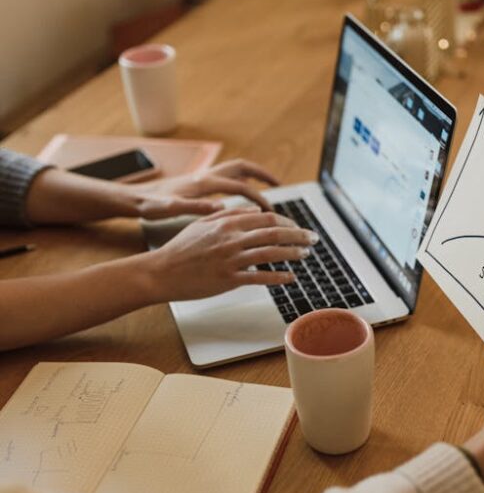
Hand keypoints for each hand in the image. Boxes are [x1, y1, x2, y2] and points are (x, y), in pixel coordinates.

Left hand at [135, 159, 278, 213]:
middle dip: (262, 174)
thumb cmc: (152, 205)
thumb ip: (196, 208)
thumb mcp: (172, 209)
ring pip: (236, 170)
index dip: (258, 197)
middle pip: (242, 167)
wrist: (136, 198)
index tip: (270, 211)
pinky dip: (241, 182)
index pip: (240, 186)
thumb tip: (220, 207)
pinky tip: (244, 194)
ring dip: (254, 175)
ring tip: (269, 186)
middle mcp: (206, 175)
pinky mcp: (200, 182)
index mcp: (203, 182)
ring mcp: (204, 176)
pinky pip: (227, 177)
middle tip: (278, 184)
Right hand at [144, 209, 318, 301]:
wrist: (161, 272)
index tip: (298, 228)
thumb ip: (229, 215)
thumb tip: (256, 212)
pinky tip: (291, 277)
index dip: (288, 223)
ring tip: (305, 255)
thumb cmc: (181, 248)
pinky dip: (279, 277)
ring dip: (293, 254)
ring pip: (271, 254)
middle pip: (274, 234)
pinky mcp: (228, 280)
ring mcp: (230, 260)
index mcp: (226, 222)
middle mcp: (231, 239)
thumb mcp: (203, 223)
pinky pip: (260, 278)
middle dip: (299, 236)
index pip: (266, 218)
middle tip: (313, 239)